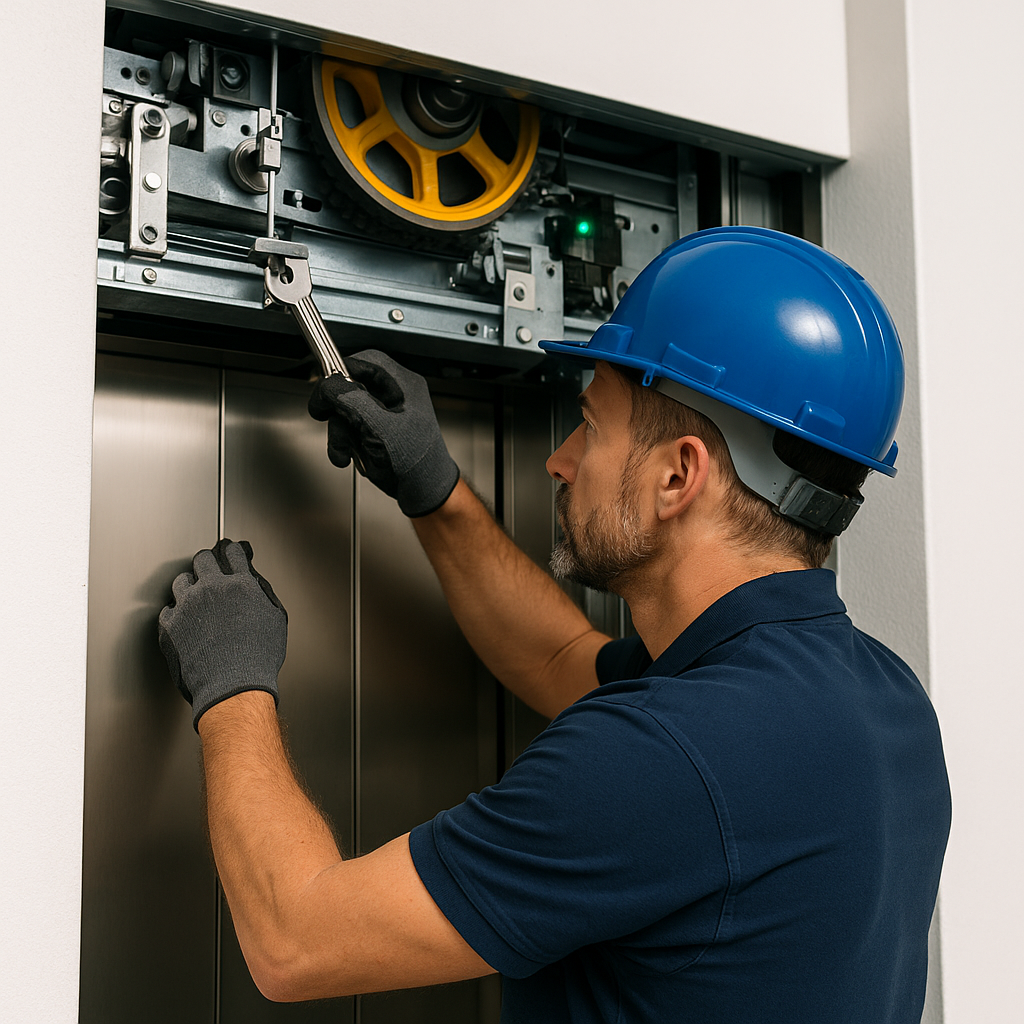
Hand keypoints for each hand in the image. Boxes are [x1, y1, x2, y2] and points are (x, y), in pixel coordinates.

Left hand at [158, 539, 287, 730]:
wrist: (233, 687)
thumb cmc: (257, 659)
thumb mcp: (274, 619)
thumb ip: (262, 593)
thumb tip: (253, 581)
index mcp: (241, 585)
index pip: (233, 553)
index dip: (232, 552)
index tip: (229, 552)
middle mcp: (213, 589)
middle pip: (202, 560)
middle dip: (207, 565)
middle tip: (210, 574)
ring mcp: (188, 605)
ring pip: (182, 581)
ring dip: (190, 588)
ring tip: (197, 603)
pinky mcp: (170, 624)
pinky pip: (168, 609)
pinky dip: (177, 614)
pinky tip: (187, 623)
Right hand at [308, 349, 459, 516]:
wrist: (422, 492)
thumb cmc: (416, 461)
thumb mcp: (377, 425)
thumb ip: (349, 399)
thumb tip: (326, 384)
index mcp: (403, 385)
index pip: (365, 361)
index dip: (340, 371)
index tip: (323, 387)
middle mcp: (393, 396)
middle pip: (349, 387)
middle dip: (337, 409)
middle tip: (326, 415)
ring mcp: (382, 416)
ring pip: (344, 411)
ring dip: (338, 433)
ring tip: (346, 449)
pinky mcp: (373, 433)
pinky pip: (348, 430)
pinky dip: (343, 444)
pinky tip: (349, 455)